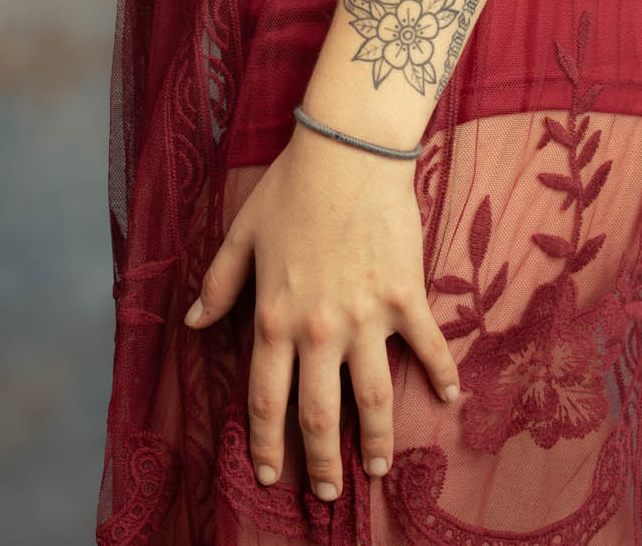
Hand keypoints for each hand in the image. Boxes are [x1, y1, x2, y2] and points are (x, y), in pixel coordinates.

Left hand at [183, 119, 461, 498]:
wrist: (348, 150)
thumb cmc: (291, 187)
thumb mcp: (242, 235)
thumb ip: (218, 285)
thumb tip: (190, 323)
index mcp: (274, 318)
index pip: (266, 399)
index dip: (267, 443)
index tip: (271, 473)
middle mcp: (318, 330)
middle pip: (318, 414)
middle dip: (321, 462)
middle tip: (328, 492)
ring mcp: (366, 317)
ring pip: (372, 400)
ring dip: (374, 442)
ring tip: (376, 468)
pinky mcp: (405, 297)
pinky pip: (428, 347)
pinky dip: (442, 375)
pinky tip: (451, 399)